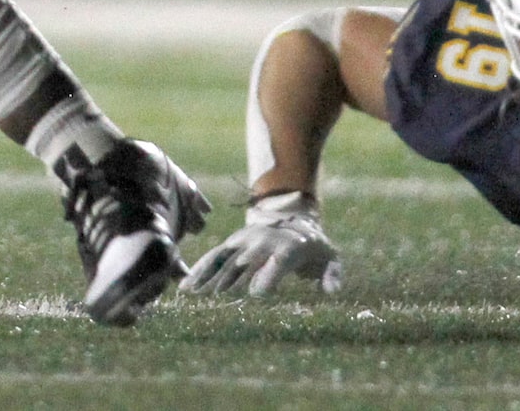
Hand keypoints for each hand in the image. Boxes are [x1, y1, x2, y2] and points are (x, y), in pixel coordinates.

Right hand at [181, 191, 342, 296]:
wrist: (293, 219)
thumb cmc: (314, 249)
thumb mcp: (329, 258)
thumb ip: (332, 274)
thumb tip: (333, 292)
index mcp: (289, 245)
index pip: (280, 259)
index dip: (269, 274)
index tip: (257, 294)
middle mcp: (264, 241)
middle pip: (246, 260)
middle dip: (231, 278)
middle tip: (214, 299)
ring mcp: (246, 241)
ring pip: (225, 258)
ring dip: (208, 275)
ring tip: (192, 293)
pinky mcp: (233, 245)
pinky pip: (214, 257)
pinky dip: (200, 270)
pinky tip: (186, 287)